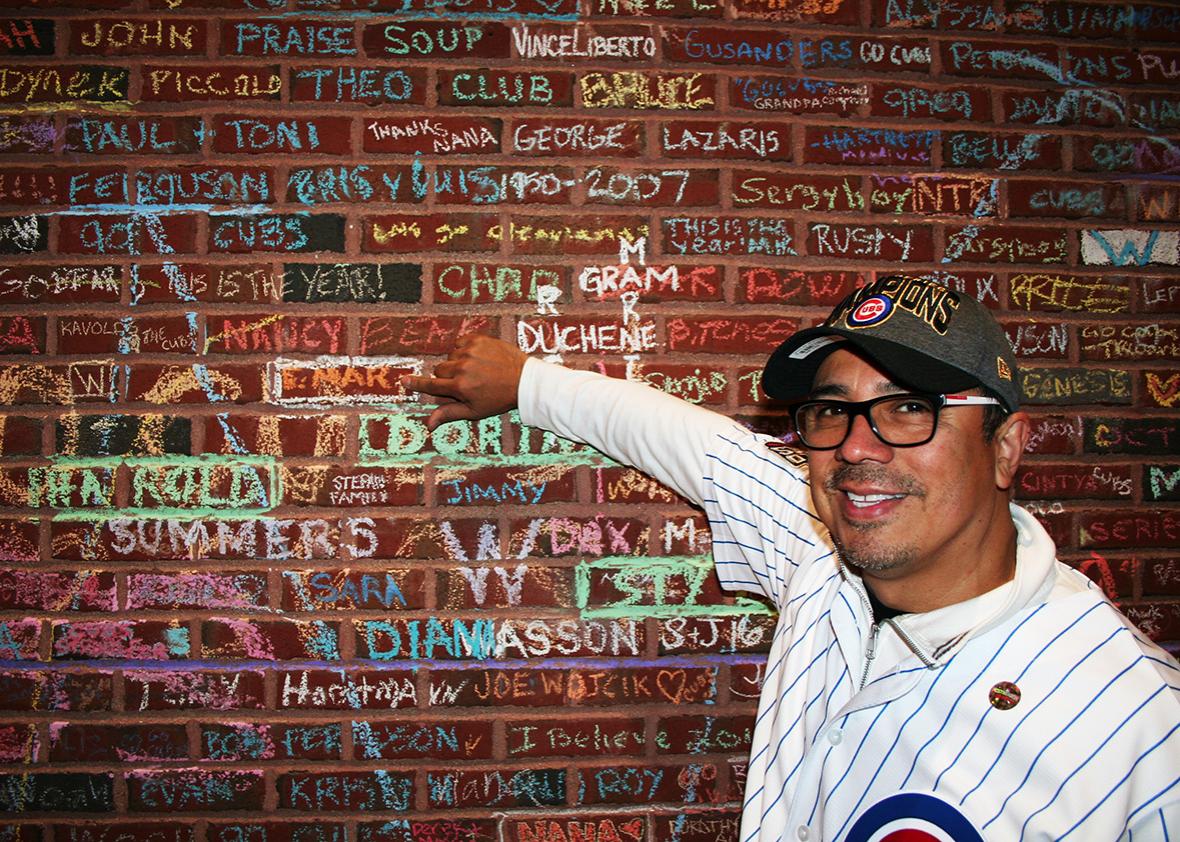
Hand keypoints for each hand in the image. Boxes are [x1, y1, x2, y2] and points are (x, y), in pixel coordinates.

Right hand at [400, 333, 525, 429]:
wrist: (523, 379)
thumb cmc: (498, 398)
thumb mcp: (474, 411)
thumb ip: (449, 413)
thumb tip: (428, 425)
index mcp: (459, 387)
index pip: (431, 385)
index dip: (416, 383)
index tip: (403, 380)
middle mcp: (462, 367)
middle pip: (439, 369)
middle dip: (448, 376)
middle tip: (466, 382)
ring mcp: (470, 351)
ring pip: (450, 356)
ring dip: (458, 362)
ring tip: (477, 370)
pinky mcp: (478, 339)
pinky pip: (460, 343)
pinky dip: (465, 349)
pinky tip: (479, 358)